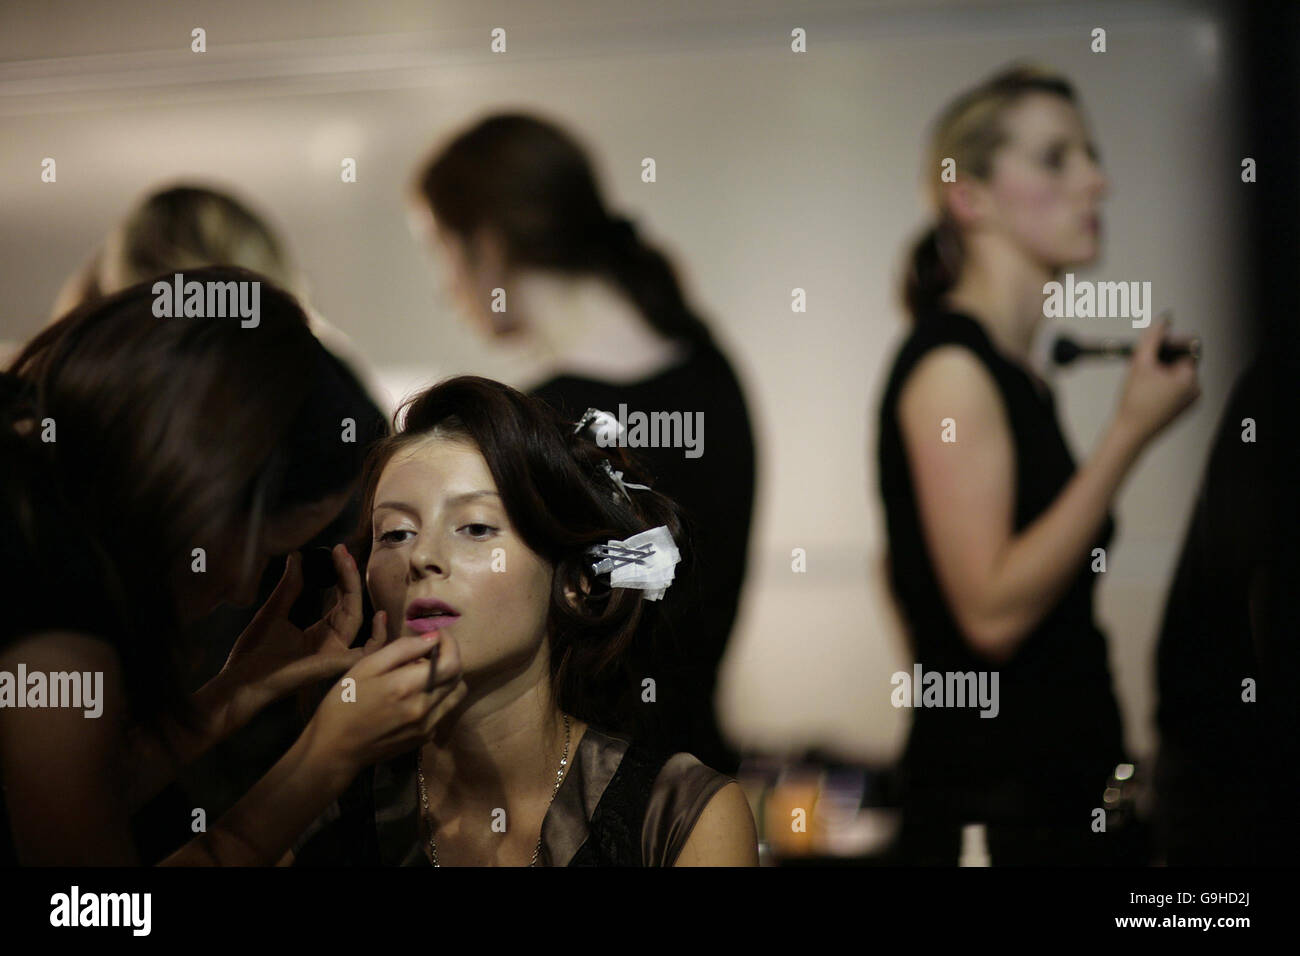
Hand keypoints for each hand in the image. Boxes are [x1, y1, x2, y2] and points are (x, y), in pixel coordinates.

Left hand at [211, 546, 366, 725]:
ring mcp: (336, 653)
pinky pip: (367, 651)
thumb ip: (289, 587)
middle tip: (341, 551)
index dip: (341, 575)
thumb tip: (297, 557)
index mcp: (320, 633)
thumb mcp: (274, 612)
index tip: (337, 551)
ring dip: (356, 589)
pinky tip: (379, 614)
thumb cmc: (253, 655)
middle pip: (351, 604)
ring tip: (348, 564)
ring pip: (358, 618)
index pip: (340, 600)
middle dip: (348, 576)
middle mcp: (333, 642)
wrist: (241, 681)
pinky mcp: (335, 664)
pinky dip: (379, 636)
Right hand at [307, 612, 467, 774]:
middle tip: (426, 650)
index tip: (438, 634)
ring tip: (422, 672)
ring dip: (447, 678)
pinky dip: (438, 696)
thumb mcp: (366, 667)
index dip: (451, 644)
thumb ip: (403, 649)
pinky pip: (444, 710)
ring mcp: (427, 726)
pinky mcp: (425, 738)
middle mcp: (424, 708)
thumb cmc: (344, 703)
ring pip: (456, 694)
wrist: (335, 750)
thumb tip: (433, 637)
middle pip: (457, 677)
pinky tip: (416, 693)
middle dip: (448, 657)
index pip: (452, 662)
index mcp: (407, 687)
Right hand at [1114, 316, 1199, 445]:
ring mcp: (1189, 400)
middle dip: (1161, 357)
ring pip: (1176, 373)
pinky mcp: (1181, 408)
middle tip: (1141, 366)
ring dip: (1159, 370)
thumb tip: (1165, 318)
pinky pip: (1174, 387)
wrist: (1130, 433)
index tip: (1150, 350)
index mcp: (1190, 377)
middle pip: (1181, 358)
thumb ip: (1153, 337)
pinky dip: (1160, 384)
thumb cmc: (1135, 402)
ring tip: (1141, 381)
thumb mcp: (1140, 363)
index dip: (1168, 343)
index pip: (1188, 345)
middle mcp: (1195, 389)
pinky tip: (1145, 391)